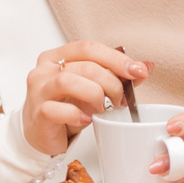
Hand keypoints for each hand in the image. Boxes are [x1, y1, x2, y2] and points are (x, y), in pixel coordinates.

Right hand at [21, 40, 146, 157]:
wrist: (41, 135)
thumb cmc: (65, 107)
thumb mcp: (92, 88)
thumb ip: (117, 76)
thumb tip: (146, 66)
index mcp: (57, 56)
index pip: (88, 47)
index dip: (116, 58)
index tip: (138, 71)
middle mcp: (44, 69)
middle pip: (83, 65)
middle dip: (110, 81)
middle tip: (120, 98)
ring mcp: (38, 90)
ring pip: (68, 81)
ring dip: (94, 95)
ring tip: (103, 108)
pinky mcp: (37, 113)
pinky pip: (57, 109)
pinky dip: (77, 115)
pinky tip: (87, 120)